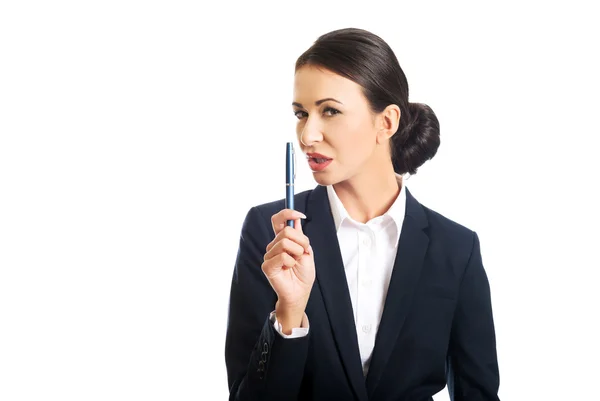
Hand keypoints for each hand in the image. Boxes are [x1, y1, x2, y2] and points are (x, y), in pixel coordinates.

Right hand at [262, 209, 314, 330]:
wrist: (300, 292)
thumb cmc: (303, 274)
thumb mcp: (306, 251)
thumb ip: (300, 236)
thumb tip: (296, 219)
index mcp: (282, 240)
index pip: (278, 220)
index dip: (287, 213)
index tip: (301, 215)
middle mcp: (274, 246)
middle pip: (286, 231)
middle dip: (301, 240)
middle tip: (304, 251)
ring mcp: (269, 256)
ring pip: (284, 243)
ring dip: (297, 252)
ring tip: (296, 262)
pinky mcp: (267, 266)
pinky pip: (282, 256)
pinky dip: (290, 262)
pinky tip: (289, 268)